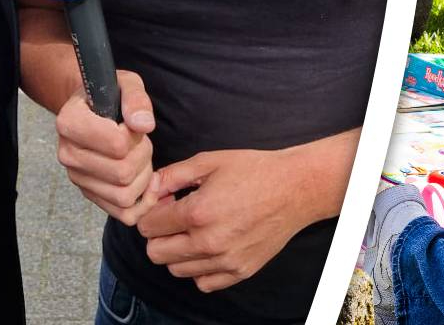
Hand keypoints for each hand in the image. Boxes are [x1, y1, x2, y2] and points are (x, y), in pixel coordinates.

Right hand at [55, 70, 162, 225]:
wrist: (91, 109)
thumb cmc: (109, 96)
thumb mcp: (126, 84)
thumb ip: (136, 99)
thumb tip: (143, 125)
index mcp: (69, 123)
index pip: (116, 144)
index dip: (134, 135)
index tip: (131, 124)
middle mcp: (68, 154)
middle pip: (122, 173)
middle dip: (143, 157)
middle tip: (141, 142)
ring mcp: (77, 177)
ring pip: (124, 196)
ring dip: (143, 178)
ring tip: (140, 158)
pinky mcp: (89, 194)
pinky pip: (122, 213)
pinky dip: (141, 202)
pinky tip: (145, 182)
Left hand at [140, 146, 329, 292]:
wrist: (295, 188)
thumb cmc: (255, 170)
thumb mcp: (210, 161)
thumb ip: (173, 175)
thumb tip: (149, 189)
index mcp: (197, 212)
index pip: (148, 226)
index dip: (152, 212)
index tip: (165, 204)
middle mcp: (208, 241)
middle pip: (155, 253)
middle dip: (158, 234)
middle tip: (175, 219)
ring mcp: (225, 260)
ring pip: (176, 270)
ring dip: (178, 252)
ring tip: (195, 232)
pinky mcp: (240, 271)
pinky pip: (203, 283)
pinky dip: (200, 269)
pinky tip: (209, 248)